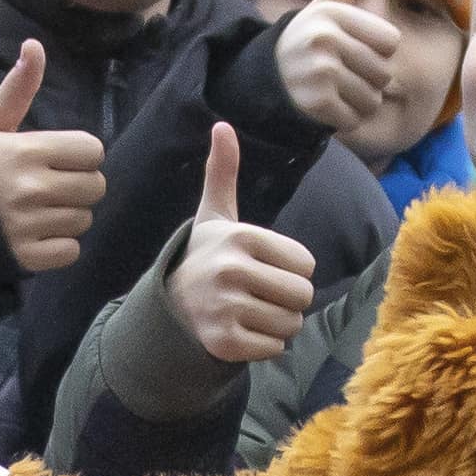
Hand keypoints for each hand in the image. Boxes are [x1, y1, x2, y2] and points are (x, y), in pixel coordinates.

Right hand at [0, 39, 103, 272]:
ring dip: (68, 216)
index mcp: (26, 150)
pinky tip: (36, 235)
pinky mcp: (26, 257)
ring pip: (84, 220)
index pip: (93, 151)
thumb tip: (34, 45)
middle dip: (78, 185)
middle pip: (95, 187)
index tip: (59, 159)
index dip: (80, 154)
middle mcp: (31, 188)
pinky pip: (71, 252)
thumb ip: (17, 88)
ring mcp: (28, 225)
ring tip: (38, 211)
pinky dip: (59, 246)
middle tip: (51, 186)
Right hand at [172, 122, 317, 366]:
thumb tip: (222, 126)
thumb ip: (223, 171)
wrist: (169, 305)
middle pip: (302, 295)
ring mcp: (225, 308)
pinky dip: (264, 347)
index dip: (290, 269)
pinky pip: (274, 349)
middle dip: (288, 300)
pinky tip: (241, 332)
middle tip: (260, 295)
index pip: (306, 264)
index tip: (262, 268)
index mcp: (240, 237)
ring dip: (278, 325)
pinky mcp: (223, 342)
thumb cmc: (206, 257)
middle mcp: (231, 270)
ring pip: (290, 325)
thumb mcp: (215, 215)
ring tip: (250, 312)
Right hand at [273, 0, 407, 140]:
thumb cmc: (307, 42)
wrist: (265, 81)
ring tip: (334, 91)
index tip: (352, 50)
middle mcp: (326, 39)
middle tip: (340, 76)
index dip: (377, 52)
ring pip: (372, 100)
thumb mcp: (324, 8)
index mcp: (334, 14)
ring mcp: (320, 71)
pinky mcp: (316, 103)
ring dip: (358, 103)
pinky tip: (326, 108)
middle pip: (384, 74)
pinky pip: (355, 119)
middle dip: (368, 82)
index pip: (391, 42)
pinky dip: (345, 121)